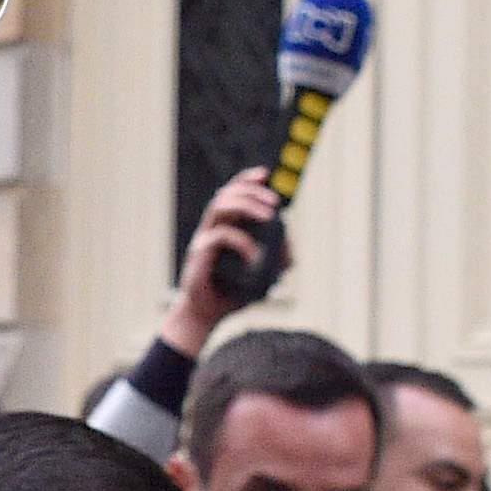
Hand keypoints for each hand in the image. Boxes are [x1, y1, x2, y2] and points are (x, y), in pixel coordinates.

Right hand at [168, 170, 284, 352]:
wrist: (205, 316)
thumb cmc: (230, 294)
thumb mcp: (261, 277)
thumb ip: (275, 262)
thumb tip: (291, 249)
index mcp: (223, 228)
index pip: (231, 194)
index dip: (246, 180)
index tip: (265, 174)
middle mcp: (211, 229)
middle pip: (226, 195)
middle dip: (252, 192)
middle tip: (275, 203)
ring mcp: (203, 240)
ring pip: (219, 207)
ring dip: (247, 206)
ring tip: (269, 216)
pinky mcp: (199, 255)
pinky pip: (220, 236)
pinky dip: (241, 241)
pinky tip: (254, 256)